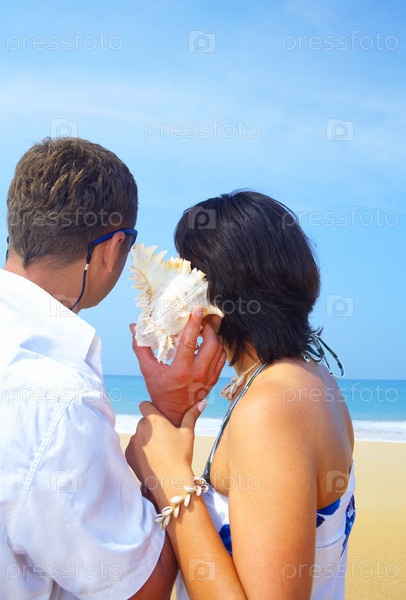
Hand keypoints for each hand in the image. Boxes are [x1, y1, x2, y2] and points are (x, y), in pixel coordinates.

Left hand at [125, 400, 205, 505]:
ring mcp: (133, 442)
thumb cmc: (181, 455)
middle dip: (150, 427)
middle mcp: (140, 429)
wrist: (170, 481)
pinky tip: (152, 460)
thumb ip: (192, 415)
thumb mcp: (188, 433)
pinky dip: (140, 452)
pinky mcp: (128, 455)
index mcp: (154, 420)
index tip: (157, 415)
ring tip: (158, 451)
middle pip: (143, 422)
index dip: (150, 408)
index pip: (144, 405)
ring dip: (145, 440)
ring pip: (138, 436)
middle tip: (163, 437)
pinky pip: (133, 449)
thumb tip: (202, 403)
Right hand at [130, 306, 225, 424]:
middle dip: (208, 328)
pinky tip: (209, 343)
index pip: (190, 341)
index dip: (195, 323)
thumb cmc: (160, 390)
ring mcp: (208, 377)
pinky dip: (218, 348)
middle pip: (212, 343)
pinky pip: (222, 359)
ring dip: (214, 337)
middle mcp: (198, 373)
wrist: (174, 413)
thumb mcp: (148, 370)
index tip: (197, 309)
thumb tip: (133, 328)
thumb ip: (141, 348)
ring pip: (219, 350)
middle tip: (201, 320)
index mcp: (181, 370)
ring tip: (204, 330)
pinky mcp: (214, 379)